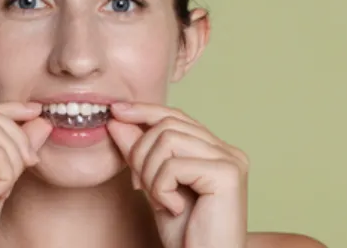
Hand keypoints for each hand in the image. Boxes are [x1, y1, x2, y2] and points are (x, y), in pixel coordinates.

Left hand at [107, 102, 248, 247]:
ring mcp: (231, 161)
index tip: (115, 111)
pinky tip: (174, 208)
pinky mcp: (228, 174)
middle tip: (140, 186)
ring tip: (158, 199)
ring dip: (150, 172)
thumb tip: (117, 119)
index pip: (175, 117)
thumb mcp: (153, 187)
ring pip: (168, 139)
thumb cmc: (185, 235)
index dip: (144, 110)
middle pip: (169, 123)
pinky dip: (161, 188)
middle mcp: (228, 151)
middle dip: (141, 152)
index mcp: (215, 151)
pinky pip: (173, 165)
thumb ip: (139, 153)